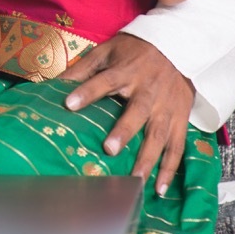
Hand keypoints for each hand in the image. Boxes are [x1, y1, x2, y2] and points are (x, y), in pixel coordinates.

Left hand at [61, 33, 192, 194]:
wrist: (178, 47)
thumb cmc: (135, 51)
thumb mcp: (107, 51)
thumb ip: (83, 68)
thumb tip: (54, 83)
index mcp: (126, 72)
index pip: (104, 81)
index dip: (87, 92)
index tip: (68, 104)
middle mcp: (148, 91)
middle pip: (137, 112)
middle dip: (124, 131)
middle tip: (109, 149)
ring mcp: (166, 107)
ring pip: (159, 134)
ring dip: (148, 158)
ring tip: (135, 178)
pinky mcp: (180, 119)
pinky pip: (177, 146)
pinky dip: (170, 168)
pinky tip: (159, 187)